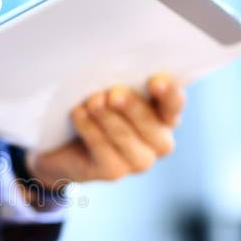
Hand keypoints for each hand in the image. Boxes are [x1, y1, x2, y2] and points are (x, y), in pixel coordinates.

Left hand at [28, 75, 183, 187]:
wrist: (66, 147)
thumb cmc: (97, 109)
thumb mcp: (111, 91)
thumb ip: (122, 83)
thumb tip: (114, 69)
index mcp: (165, 116)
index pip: (174, 103)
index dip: (168, 93)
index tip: (156, 80)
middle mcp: (159, 142)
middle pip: (151, 124)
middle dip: (132, 107)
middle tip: (115, 93)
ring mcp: (138, 161)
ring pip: (125, 137)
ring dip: (108, 117)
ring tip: (93, 100)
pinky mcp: (113, 172)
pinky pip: (103, 150)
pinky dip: (89, 129)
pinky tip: (78, 113)